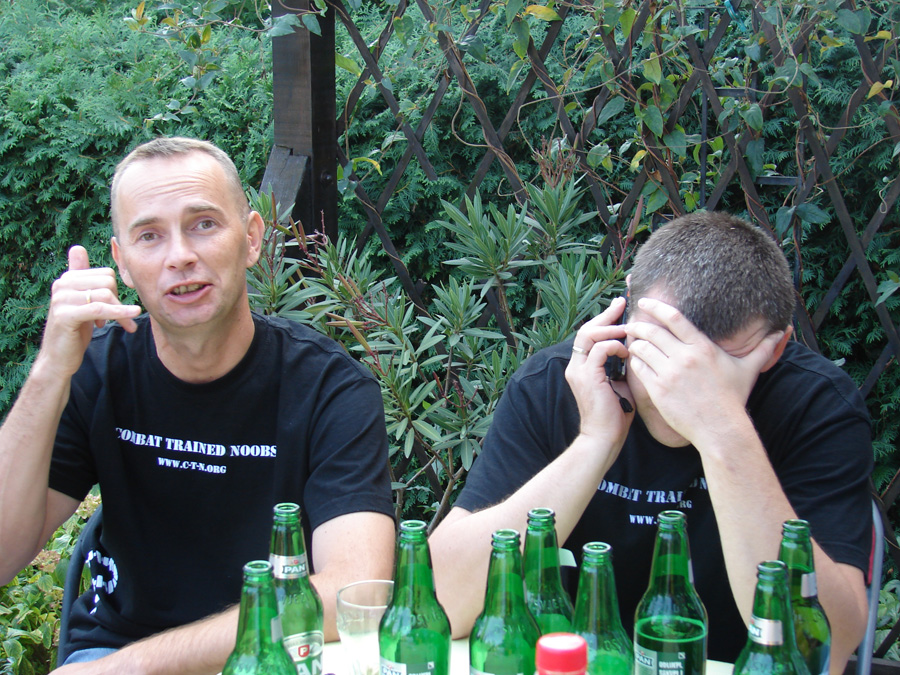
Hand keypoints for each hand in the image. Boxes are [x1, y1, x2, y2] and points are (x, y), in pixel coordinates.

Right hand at [38, 246, 141, 379]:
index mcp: (67, 279)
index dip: (116, 292)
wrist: (59, 359)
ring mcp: (61, 299)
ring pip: (105, 295)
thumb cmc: (74, 331)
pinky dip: (118, 313)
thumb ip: (83, 278)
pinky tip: (131, 319)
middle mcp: (61, 284)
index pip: (106, 274)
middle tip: (121, 320)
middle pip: (107, 282)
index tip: (116, 309)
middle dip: (119, 301)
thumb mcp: (82, 302)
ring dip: (121, 313)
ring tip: (124, 325)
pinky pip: (99, 308)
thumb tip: (77, 247)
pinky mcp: (65, 314)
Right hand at [564, 297, 633, 447]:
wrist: (604, 438)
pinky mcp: (587, 377)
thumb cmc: (615, 415)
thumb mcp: (620, 384)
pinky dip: (615, 346)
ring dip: (611, 328)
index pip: (590, 335)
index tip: (620, 307)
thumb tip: (635, 350)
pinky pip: (600, 350)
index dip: (604, 319)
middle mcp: (576, 366)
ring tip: (628, 328)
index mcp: (582, 367)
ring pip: (590, 335)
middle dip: (606, 315)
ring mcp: (579, 371)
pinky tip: (627, 352)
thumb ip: (621, 366)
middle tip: (622, 303)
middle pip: (587, 329)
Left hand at [625, 297, 783, 445]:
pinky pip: (639, 369)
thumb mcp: (748, 370)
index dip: (656, 307)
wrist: (720, 428)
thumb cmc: (733, 399)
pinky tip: (636, 363)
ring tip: (632, 344)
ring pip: (641, 349)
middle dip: (638, 326)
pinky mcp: (659, 390)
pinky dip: (635, 364)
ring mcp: (670, 374)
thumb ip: (763, 348)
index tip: (645, 303)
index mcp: (702, 347)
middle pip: (652, 331)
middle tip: (631, 325)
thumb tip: (783, 332)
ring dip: (635, 345)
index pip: (674, 318)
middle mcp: (684, 357)